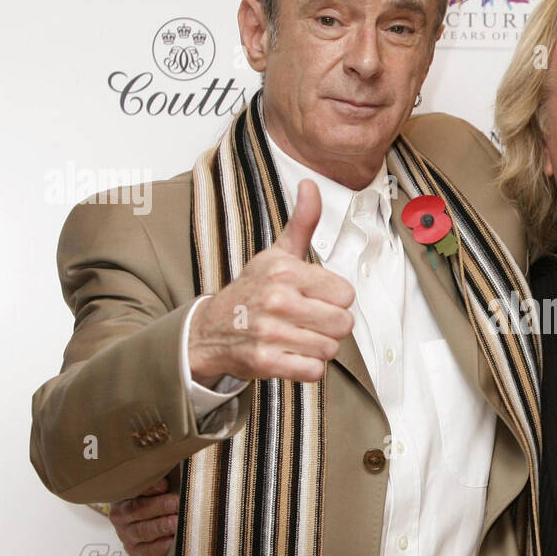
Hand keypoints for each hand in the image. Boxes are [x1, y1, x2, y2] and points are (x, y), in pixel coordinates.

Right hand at [108, 477, 179, 555]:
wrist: (154, 534)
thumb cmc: (159, 504)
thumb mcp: (157, 490)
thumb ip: (161, 483)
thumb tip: (164, 482)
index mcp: (124, 495)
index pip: (133, 489)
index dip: (149, 487)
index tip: (165, 485)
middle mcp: (121, 516)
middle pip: (138, 509)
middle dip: (160, 506)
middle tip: (178, 503)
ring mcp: (128, 537)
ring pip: (143, 531)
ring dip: (162, 526)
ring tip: (178, 521)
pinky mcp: (138, 554)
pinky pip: (148, 551)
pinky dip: (161, 546)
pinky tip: (173, 541)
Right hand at [188, 179, 355, 384]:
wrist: (210, 329)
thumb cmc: (251, 290)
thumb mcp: (276, 253)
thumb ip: (302, 222)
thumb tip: (310, 184)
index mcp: (285, 272)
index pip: (346, 294)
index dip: (336, 299)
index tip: (316, 298)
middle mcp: (278, 300)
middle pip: (344, 324)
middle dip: (332, 326)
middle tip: (309, 321)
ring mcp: (270, 332)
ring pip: (330, 349)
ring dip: (319, 347)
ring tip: (298, 337)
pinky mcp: (265, 362)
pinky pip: (312, 371)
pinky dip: (307, 368)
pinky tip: (290, 355)